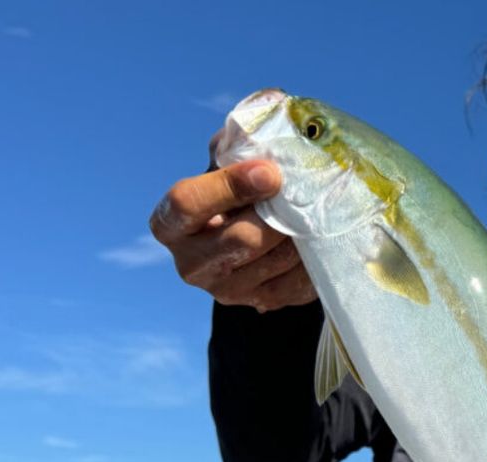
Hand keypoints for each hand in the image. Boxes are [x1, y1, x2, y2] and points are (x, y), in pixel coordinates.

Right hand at [149, 157, 315, 311]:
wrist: (258, 233)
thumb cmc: (237, 188)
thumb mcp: (227, 161)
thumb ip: (234, 146)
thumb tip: (261, 135)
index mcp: (169, 224)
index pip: (186, 203)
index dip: (229, 185)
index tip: (270, 172)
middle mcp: (191, 265)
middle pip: (241, 239)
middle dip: (278, 214)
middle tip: (302, 194)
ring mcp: (227, 290)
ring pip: (277, 259)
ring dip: (302, 232)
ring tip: (313, 210)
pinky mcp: (263, 302)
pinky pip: (298, 279)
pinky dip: (313, 254)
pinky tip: (316, 235)